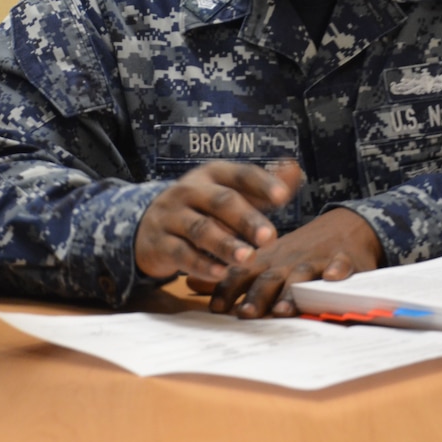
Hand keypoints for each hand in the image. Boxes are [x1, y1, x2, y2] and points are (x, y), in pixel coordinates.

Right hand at [135, 160, 301, 281]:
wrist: (147, 227)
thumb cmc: (200, 210)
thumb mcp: (228, 193)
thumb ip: (261, 187)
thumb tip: (294, 168)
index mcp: (211, 175)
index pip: (239, 175)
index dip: (261, 184)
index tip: (283, 196)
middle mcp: (189, 191)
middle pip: (220, 201)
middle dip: (246, 219)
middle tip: (269, 237)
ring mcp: (171, 216)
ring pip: (200, 229)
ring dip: (226, 244)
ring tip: (248, 258)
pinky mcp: (159, 244)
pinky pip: (181, 254)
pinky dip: (202, 265)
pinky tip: (222, 273)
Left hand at [199, 207, 382, 318]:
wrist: (343, 227)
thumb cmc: (297, 252)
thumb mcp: (265, 260)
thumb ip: (231, 276)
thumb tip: (189, 283)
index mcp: (267, 261)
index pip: (243, 274)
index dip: (229, 289)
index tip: (216, 308)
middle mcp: (288, 261)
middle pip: (270, 278)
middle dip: (256, 296)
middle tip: (244, 314)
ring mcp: (316, 260)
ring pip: (302, 276)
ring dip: (291, 291)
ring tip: (282, 309)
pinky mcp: (344, 260)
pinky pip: (342, 265)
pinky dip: (338, 271)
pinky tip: (332, 279)